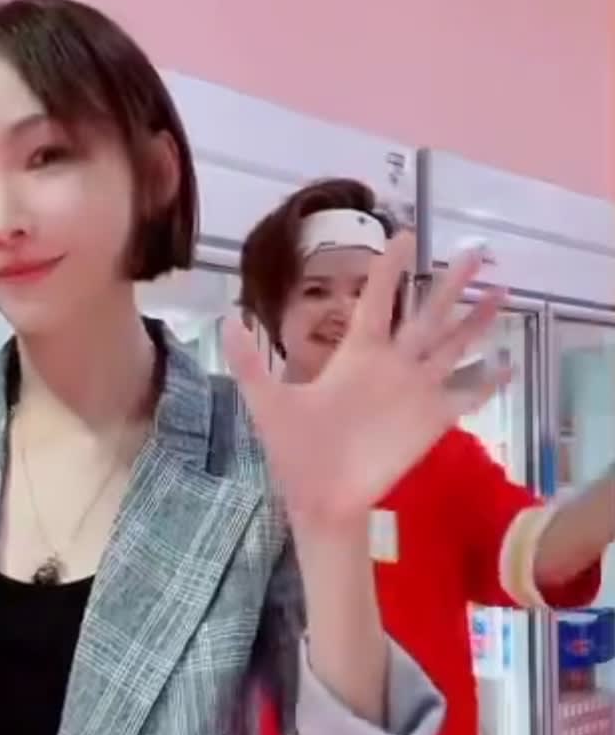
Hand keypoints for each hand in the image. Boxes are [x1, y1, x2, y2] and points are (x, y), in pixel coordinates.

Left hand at [223, 234, 508, 528]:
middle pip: (428, 314)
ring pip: (454, 344)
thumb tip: (225, 317)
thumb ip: (249, 360)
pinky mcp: (433, 420)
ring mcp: (416, 391)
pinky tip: (510, 362)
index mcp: (357, 354)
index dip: (392, 268)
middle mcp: (392, 366)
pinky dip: (489, 380)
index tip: (405, 234)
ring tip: (503, 291)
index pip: (380, 299)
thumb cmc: (295, 452)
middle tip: (476, 253)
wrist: (320, 500)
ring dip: (478, 321)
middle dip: (451, 284)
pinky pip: (467, 395)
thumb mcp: (268, 401)